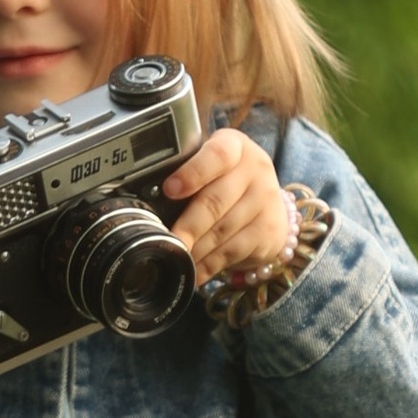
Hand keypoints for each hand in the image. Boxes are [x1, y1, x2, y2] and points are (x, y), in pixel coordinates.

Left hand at [162, 127, 291, 288]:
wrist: (269, 204)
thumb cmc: (227, 181)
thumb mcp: (212, 167)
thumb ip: (186, 173)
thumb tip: (148, 201)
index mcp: (235, 147)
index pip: (217, 155)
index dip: (193, 173)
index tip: (170, 189)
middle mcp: (255, 170)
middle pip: (216, 200)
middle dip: (188, 224)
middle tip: (169, 240)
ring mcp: (265, 201)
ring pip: (223, 229)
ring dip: (196, 248)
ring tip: (177, 257)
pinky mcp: (268, 230)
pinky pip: (233, 251)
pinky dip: (210, 264)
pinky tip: (195, 270)